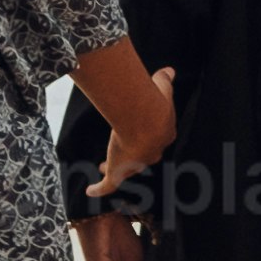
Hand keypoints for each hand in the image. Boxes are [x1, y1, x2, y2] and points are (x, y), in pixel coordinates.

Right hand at [96, 60, 176, 197]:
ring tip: (102, 167)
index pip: (156, 138)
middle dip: (133, 157)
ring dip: (114, 170)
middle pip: (142, 158)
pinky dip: (99, 189)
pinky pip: (108, 185)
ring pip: (125, 171)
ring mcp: (135, 165)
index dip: (148, 137)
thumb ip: (164, 80)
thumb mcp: (161, 87)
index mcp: (163, 134)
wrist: (147, 120)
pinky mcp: (118, 172)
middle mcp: (151, 153)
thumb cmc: (154, 102)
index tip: (139, 133)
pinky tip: (91, 190)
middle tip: (124, 153)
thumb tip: (169, 70)